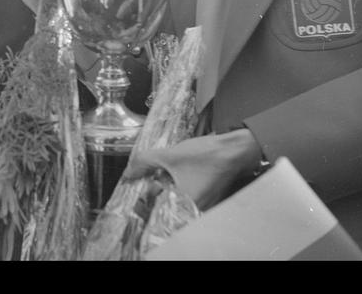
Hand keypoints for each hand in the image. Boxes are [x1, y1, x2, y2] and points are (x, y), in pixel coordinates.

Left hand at [123, 129, 262, 210]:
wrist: (233, 150)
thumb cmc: (204, 155)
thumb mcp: (170, 156)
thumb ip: (145, 163)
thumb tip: (128, 173)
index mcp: (185, 207)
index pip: (157, 213)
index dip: (146, 201)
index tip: (141, 188)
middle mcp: (196, 212)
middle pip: (167, 208)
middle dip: (157, 194)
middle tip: (152, 178)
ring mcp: (204, 207)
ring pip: (177, 202)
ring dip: (168, 189)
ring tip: (164, 175)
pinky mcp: (209, 199)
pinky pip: (187, 198)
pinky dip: (179, 188)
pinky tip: (177, 175)